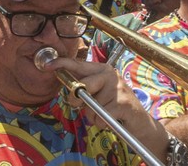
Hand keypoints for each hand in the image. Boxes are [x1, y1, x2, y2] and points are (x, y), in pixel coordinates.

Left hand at [44, 56, 167, 156]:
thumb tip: (66, 86)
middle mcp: (110, 75)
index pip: (78, 64)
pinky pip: (99, 117)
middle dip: (77, 101)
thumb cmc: (114, 107)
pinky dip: (101, 123)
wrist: (139, 123)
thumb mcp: (98, 94)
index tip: (47, 65)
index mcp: (102, 69)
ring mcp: (118, 88)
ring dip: (93, 116)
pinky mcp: (123, 103)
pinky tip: (111, 120)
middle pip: (83, 86)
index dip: (62, 64)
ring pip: (90, 107)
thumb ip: (84, 88)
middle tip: (84, 107)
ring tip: (104, 114)